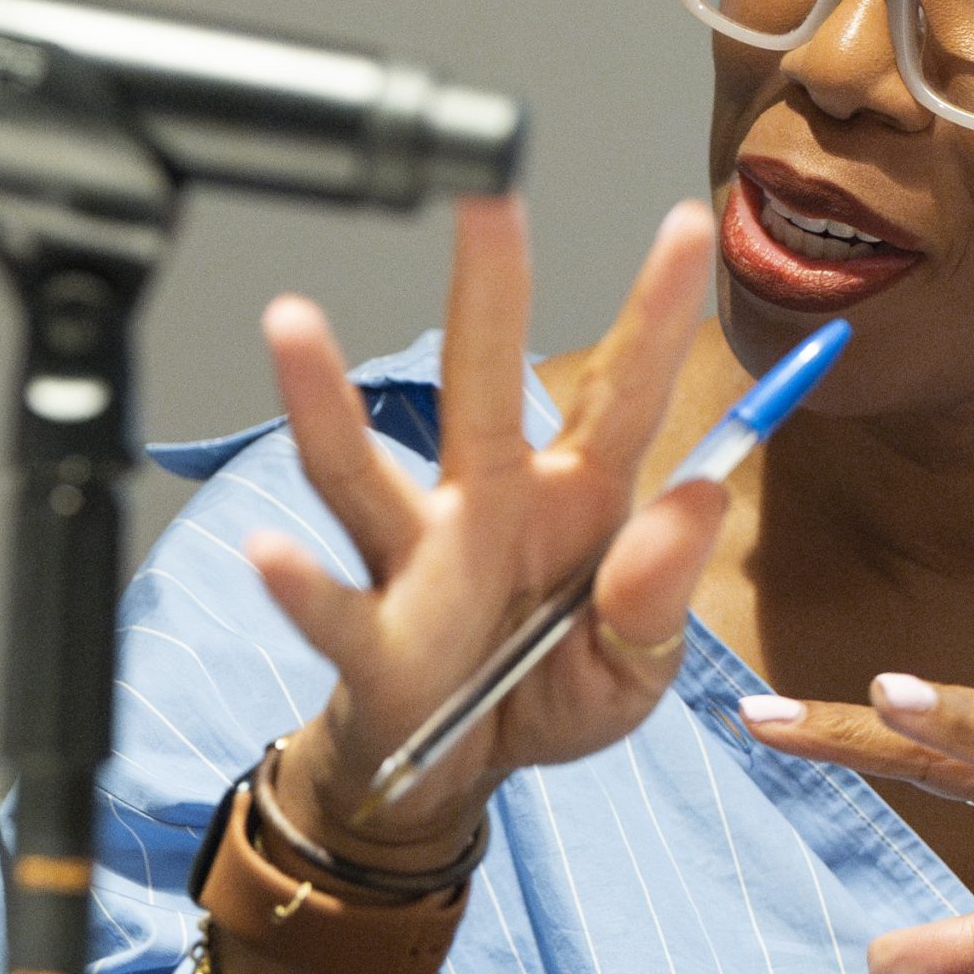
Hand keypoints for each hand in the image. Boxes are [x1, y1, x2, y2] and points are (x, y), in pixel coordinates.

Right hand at [245, 196, 725, 866]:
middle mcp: (488, 506)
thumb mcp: (638, 666)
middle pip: (484, 382)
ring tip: (293, 323)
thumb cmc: (543, 696)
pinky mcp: (372, 638)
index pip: (622, 392)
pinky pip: (334, 605)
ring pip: (363, 466)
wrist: (452, 779)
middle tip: (489, 194)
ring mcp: (417, 561)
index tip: (685, 225)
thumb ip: (664, 594)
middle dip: (490, 289)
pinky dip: (301, 584)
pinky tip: (269, 553)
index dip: (653, 314)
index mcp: (577, 502)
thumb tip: (704, 498)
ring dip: (324, 399)